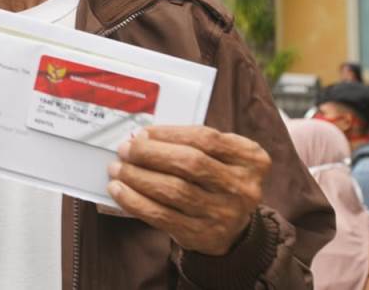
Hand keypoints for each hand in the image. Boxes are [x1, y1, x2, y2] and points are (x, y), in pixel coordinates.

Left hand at [106, 125, 270, 255]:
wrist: (233, 229)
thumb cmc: (216, 182)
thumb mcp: (218, 158)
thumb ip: (187, 144)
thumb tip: (140, 138)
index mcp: (250, 159)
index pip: (205, 138)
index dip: (168, 133)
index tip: (142, 133)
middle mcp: (242, 187)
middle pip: (189, 163)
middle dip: (150, 153)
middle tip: (125, 149)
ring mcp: (224, 213)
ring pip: (174, 190)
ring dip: (138, 177)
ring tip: (118, 169)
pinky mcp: (203, 235)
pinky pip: (162, 216)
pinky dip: (135, 201)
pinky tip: (119, 191)